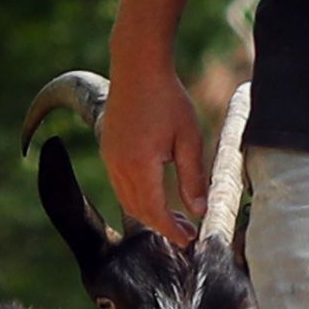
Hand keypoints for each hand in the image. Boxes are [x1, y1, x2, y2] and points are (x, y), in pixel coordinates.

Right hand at [103, 52, 207, 246]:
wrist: (137, 67)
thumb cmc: (168, 99)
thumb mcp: (190, 139)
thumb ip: (193, 177)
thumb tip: (200, 210)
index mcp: (140, 165)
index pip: (155, 212)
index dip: (172, 230)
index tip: (189, 241)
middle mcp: (118, 166)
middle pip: (139, 211)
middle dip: (162, 226)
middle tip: (187, 232)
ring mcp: (109, 158)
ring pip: (128, 199)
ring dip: (150, 212)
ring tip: (177, 216)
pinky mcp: (108, 149)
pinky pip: (121, 184)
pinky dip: (139, 196)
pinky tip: (158, 192)